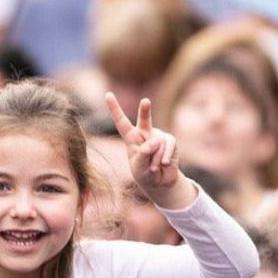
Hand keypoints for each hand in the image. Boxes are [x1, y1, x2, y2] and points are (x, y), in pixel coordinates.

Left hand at [106, 92, 192, 208]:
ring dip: (156, 158)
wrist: (160, 182)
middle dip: (145, 110)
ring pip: (158, 142)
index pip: (121, 122)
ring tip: (154, 167)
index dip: (114, 108)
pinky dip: (165, 156)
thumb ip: (144, 153)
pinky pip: (169, 145)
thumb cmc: (144, 174)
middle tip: (145, 101)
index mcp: (131, 138)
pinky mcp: (170, 141)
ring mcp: (158, 136)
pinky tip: (164, 164)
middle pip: (144, 119)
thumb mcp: (139, 166)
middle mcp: (144, 133)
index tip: (108, 94)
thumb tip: (155, 141)